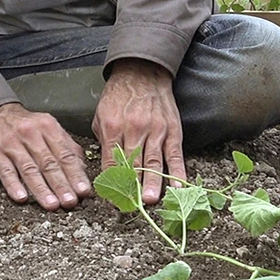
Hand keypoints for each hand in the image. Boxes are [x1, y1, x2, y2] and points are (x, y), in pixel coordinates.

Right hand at [0, 100, 91, 209]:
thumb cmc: (24, 125)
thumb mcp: (48, 128)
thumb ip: (66, 147)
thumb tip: (82, 169)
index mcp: (48, 127)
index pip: (65, 154)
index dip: (76, 174)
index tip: (83, 191)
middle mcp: (30, 134)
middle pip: (49, 163)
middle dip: (61, 185)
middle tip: (70, 201)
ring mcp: (11, 144)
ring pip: (29, 169)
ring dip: (41, 189)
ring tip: (51, 204)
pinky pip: (6, 171)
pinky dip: (14, 185)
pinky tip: (21, 197)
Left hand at [92, 60, 184, 204]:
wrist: (142, 73)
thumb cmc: (118, 96)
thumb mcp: (101, 115)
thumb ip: (104, 140)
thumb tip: (106, 166)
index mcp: (112, 127)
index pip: (110, 160)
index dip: (111, 181)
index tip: (111, 198)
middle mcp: (134, 130)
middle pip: (132, 165)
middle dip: (131, 187)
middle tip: (132, 206)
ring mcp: (155, 130)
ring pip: (154, 162)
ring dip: (152, 183)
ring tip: (150, 201)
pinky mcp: (172, 130)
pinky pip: (174, 154)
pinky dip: (177, 171)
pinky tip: (177, 186)